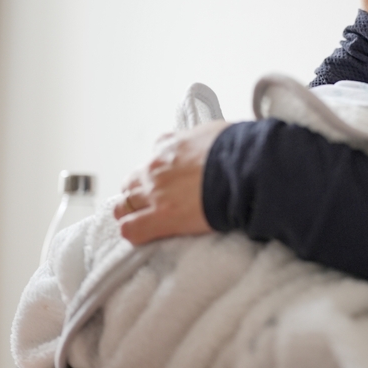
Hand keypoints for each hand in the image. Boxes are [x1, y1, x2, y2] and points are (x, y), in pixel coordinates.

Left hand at [114, 120, 229, 244]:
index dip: (157, 173)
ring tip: (145, 222)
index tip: (167, 181)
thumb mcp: (212, 133)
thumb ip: (198, 139)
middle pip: (131, 183)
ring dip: (131, 212)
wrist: (244, 170)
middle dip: (137, 193)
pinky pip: (131, 229)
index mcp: (169, 147)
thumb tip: (201, 142)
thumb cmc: (236, 151)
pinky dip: (133, 231)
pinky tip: (143, 235)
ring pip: (123, 206)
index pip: (152, 158)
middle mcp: (157, 169)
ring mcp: (155, 193)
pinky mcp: (160, 217)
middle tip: (153, 204)